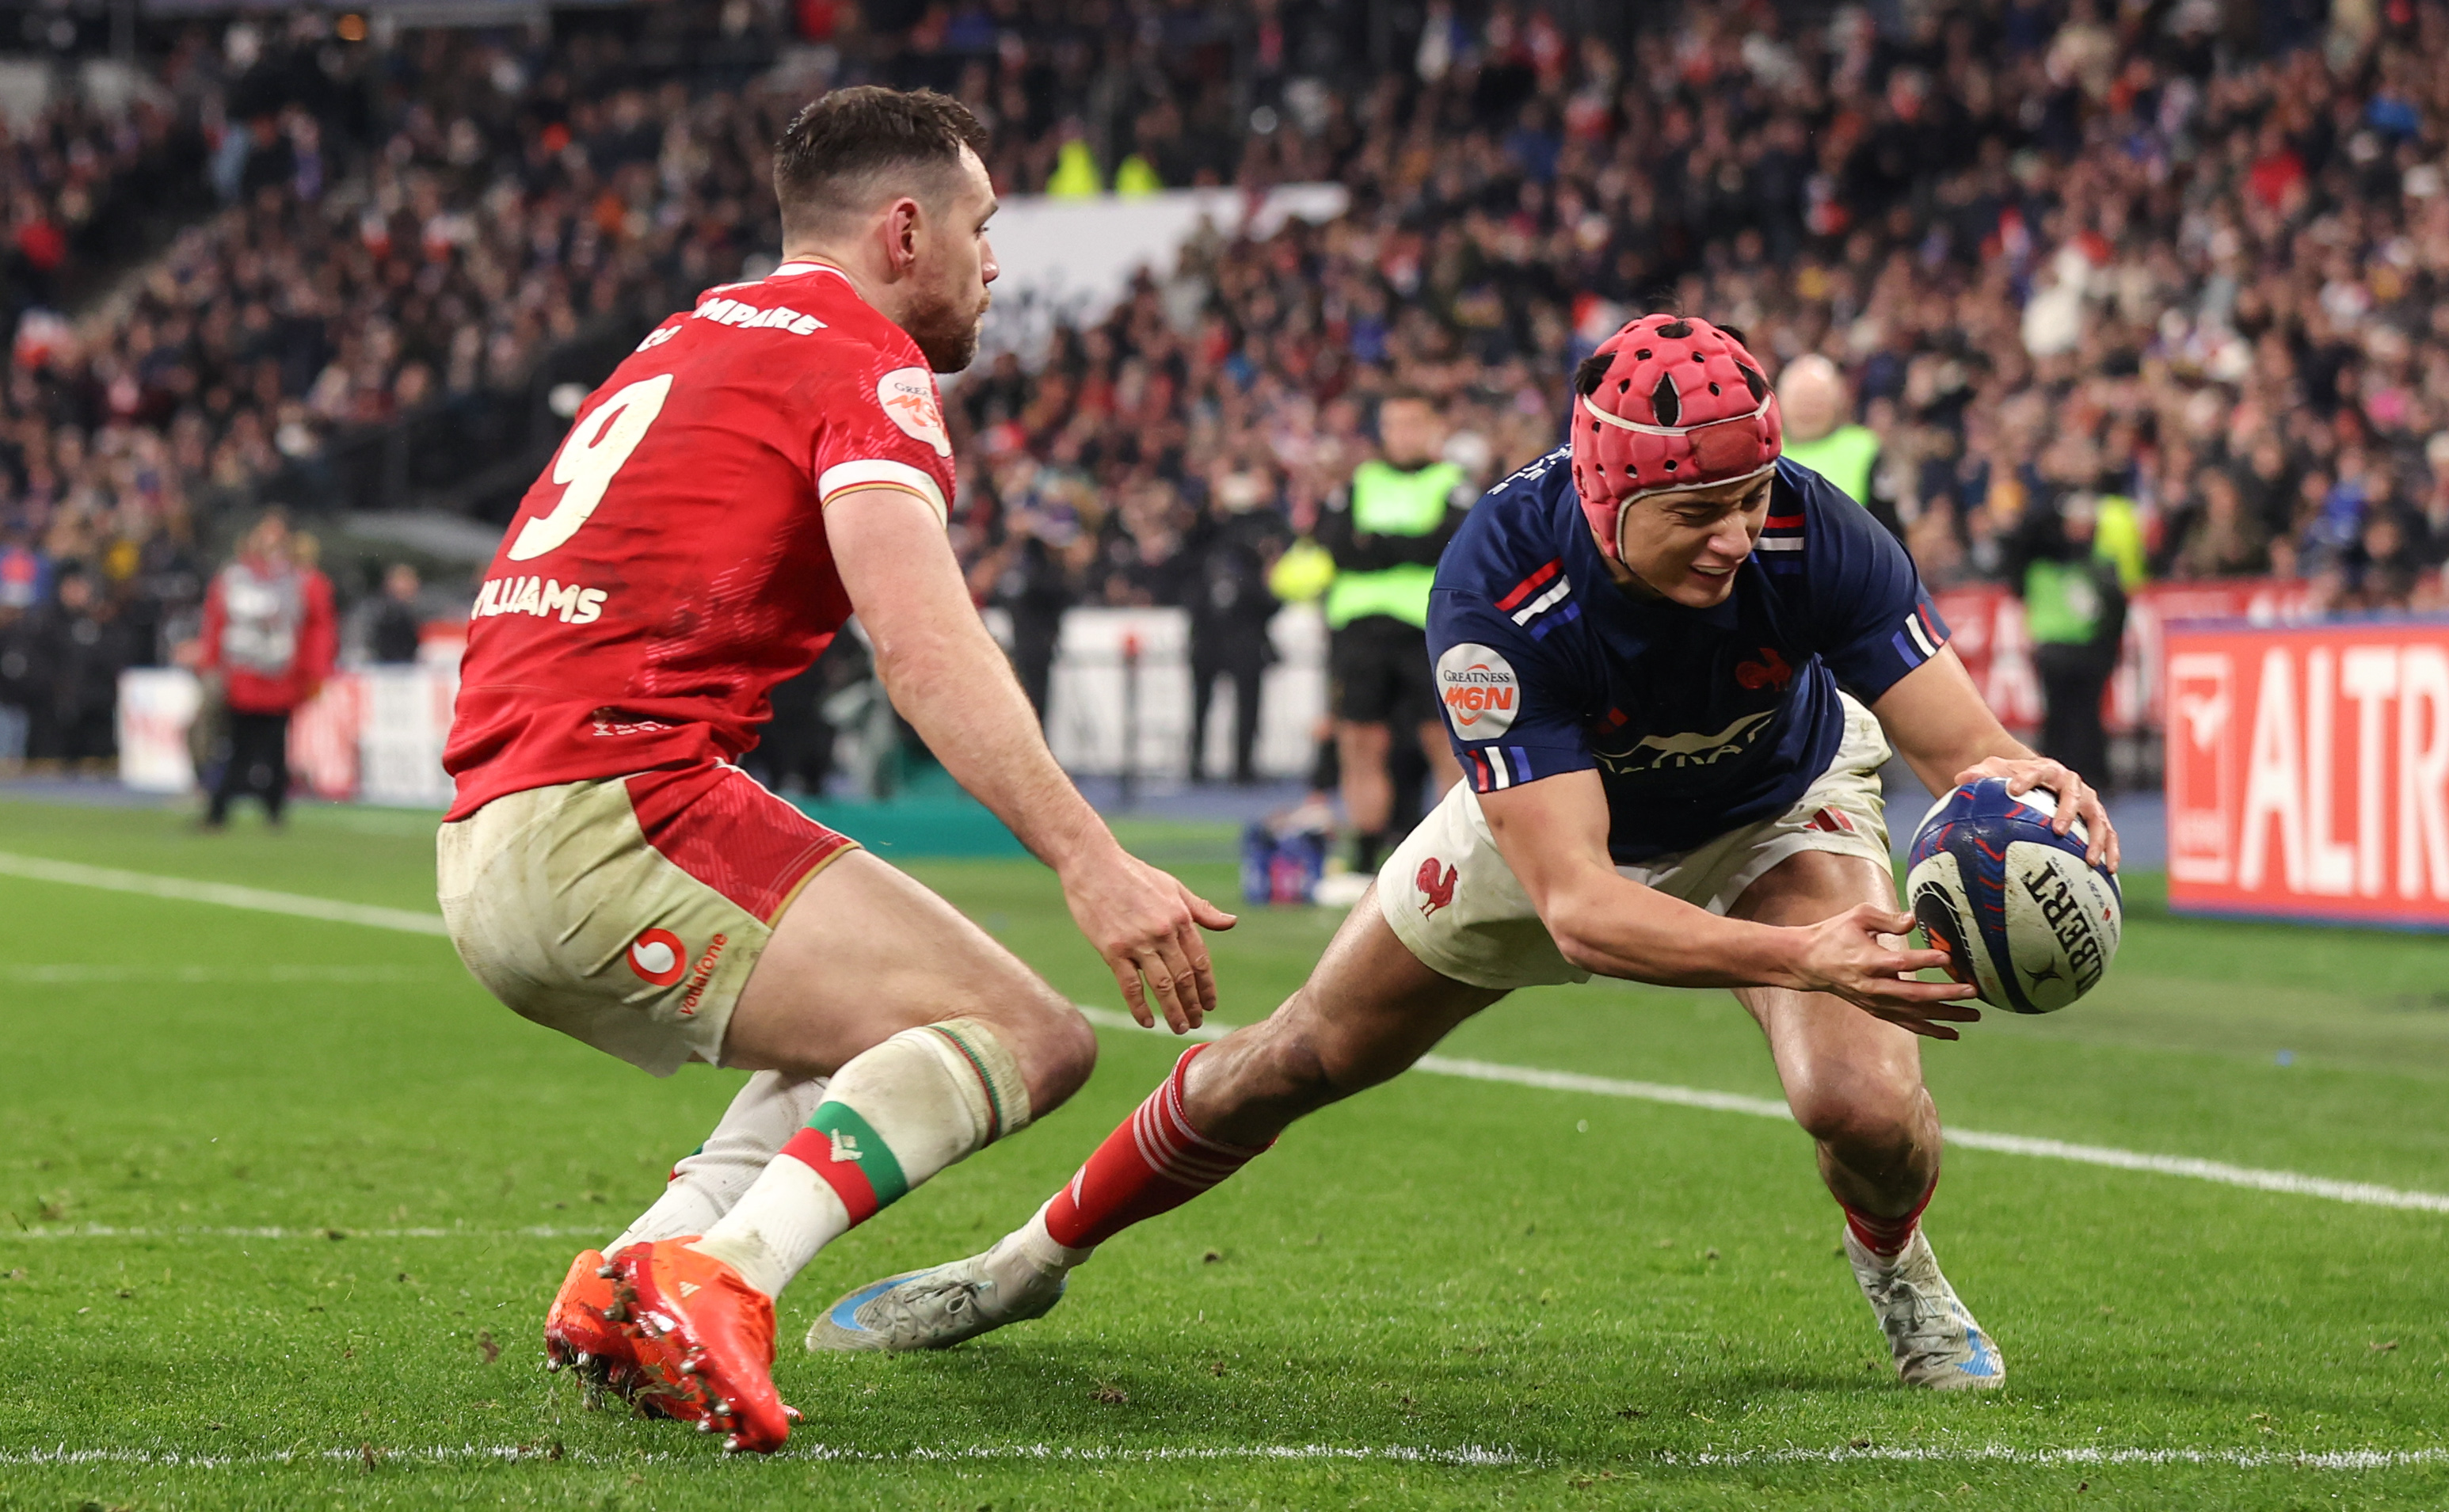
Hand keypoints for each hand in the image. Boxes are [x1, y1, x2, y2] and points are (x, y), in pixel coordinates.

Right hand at [1060, 847, 1237, 1033]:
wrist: (1093, 864)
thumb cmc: (1134, 874)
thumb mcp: (1173, 887)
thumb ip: (1202, 909)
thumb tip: (1232, 923)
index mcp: (1180, 918)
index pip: (1200, 961)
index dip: (1207, 986)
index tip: (1210, 1005)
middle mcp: (1163, 932)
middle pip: (1184, 977)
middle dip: (1192, 1004)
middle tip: (1196, 1023)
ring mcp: (1138, 942)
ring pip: (1162, 985)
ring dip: (1173, 1011)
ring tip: (1179, 1027)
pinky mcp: (1113, 949)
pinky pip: (1130, 986)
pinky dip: (1140, 1007)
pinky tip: (1148, 1022)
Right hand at [1790, 903, 1981, 1040]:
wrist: (1809, 962)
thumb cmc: (1835, 934)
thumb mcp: (1858, 916)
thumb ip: (1888, 918)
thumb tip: (1915, 919)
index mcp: (1866, 960)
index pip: (1899, 963)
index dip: (1923, 961)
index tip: (1946, 956)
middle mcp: (1872, 986)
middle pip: (1913, 994)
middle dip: (1945, 994)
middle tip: (1972, 990)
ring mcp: (1876, 1002)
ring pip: (1915, 1014)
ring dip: (1945, 1015)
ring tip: (1973, 1013)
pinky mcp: (1878, 1010)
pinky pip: (1908, 1024)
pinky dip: (1931, 1030)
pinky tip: (1954, 1033)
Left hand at [1953, 754, 2119, 871]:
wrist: (2036, 781)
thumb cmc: (2012, 779)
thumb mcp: (1995, 773)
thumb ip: (1981, 775)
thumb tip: (1960, 778)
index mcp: (2046, 770)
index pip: (2036, 771)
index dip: (2025, 779)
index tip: (2011, 790)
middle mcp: (2072, 784)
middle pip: (2074, 794)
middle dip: (2068, 812)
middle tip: (2057, 831)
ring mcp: (2087, 802)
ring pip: (2097, 818)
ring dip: (2097, 838)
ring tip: (2091, 860)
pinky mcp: (2097, 818)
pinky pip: (2109, 834)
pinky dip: (2111, 850)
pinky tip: (2109, 870)